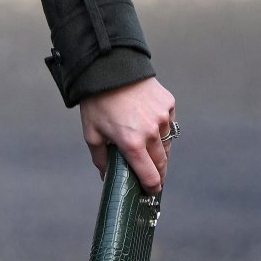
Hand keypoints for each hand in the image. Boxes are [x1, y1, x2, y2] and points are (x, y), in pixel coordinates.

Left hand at [78, 75, 176, 191]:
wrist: (110, 68)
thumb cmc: (97, 102)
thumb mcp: (91, 133)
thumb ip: (101, 158)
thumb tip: (107, 176)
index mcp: (132, 143)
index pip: (149, 175)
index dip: (152, 187)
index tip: (151, 192)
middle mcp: (151, 132)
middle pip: (162, 163)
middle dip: (159, 174)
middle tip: (155, 180)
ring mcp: (163, 117)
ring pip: (167, 144)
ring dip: (161, 153)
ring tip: (152, 156)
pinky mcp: (169, 104)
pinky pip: (169, 124)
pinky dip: (162, 129)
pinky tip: (151, 128)